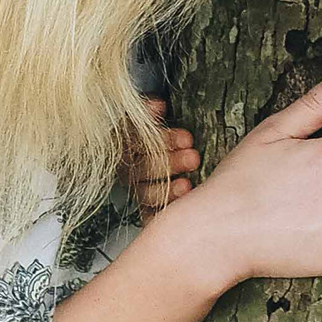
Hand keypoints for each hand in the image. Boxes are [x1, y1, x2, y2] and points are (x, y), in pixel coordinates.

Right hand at [122, 97, 200, 216]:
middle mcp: (129, 167)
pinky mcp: (145, 208)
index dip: (166, 140)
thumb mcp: (151, 116)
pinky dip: (160, 215)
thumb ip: (151, 109)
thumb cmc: (154, 132)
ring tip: (187, 186)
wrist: (153, 150)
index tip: (187, 138)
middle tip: (193, 158)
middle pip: (144, 168)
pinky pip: (148, 215)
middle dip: (171, 163)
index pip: (142, 142)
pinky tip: (176, 212)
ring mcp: (137, 188)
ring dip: (168, 190)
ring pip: (146, 193)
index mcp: (127, 143)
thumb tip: (158, 106)